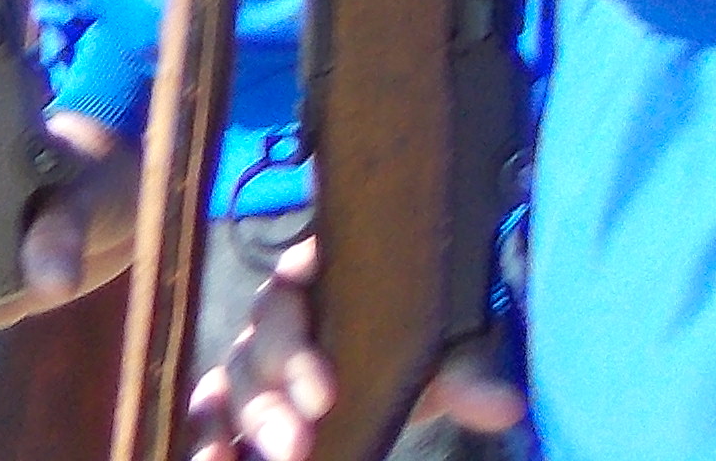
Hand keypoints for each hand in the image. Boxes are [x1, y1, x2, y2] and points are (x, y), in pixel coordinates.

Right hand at [208, 237, 526, 460]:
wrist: (410, 348)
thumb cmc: (423, 329)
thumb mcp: (449, 344)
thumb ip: (468, 370)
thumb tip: (505, 405)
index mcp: (318, 272)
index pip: (289, 298)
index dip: (297, 350)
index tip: (324, 397)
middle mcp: (277, 309)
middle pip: (254, 349)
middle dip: (271, 405)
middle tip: (297, 447)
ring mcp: (255, 352)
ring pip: (228, 382)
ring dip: (234, 426)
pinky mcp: (244, 394)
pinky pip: (212, 411)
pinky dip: (211, 437)